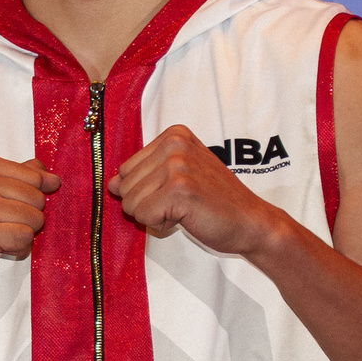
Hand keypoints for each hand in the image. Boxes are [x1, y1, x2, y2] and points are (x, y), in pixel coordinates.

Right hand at [0, 150, 61, 301]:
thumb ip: (20, 178)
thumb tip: (53, 178)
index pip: (35, 174)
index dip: (28, 197)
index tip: (2, 206)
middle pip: (37, 196)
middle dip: (27, 216)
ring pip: (35, 218)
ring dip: (22, 234)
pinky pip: (25, 237)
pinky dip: (17, 248)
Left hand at [109, 126, 284, 256]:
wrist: (251, 222)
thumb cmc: (214, 201)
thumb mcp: (177, 177)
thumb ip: (143, 175)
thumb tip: (111, 184)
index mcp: (174, 135)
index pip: (125, 169)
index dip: (146, 189)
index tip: (177, 190)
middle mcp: (174, 144)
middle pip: (124, 185)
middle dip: (147, 203)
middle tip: (182, 203)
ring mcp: (177, 165)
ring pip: (130, 203)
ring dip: (154, 215)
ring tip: (184, 209)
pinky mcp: (179, 190)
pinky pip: (143, 216)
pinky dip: (160, 225)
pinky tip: (185, 218)